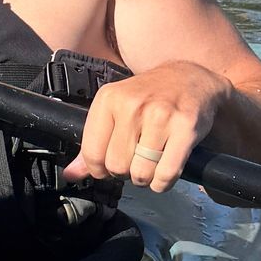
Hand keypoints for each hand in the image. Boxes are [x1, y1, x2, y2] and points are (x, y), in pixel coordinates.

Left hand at [62, 60, 231, 194]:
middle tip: (135, 161)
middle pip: (117, 166)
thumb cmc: (149, 97)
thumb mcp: (115, 110)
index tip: (110, 165)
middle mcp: (132, 105)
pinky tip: (165, 169)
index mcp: (109, 99)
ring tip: (150, 163)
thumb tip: (71, 174)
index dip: (100, 170)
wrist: (189, 78)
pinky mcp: (186, 127)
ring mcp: (160, 115)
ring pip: (141, 173)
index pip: (92, 153)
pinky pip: (166, 174)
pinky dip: (163, 182)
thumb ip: (93, 143)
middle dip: (125, 173)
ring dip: (145, 178)